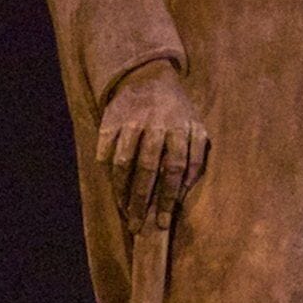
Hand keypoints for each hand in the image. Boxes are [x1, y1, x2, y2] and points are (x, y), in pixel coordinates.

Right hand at [97, 59, 207, 225]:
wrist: (148, 77)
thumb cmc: (176, 112)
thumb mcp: (196, 127)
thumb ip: (197, 156)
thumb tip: (185, 190)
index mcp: (181, 128)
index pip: (176, 169)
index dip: (169, 197)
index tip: (163, 222)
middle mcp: (156, 125)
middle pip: (148, 169)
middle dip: (142, 201)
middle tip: (138, 225)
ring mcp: (131, 121)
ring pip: (124, 162)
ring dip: (122, 191)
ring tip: (124, 210)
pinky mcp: (111, 119)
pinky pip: (105, 151)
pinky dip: (107, 172)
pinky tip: (113, 188)